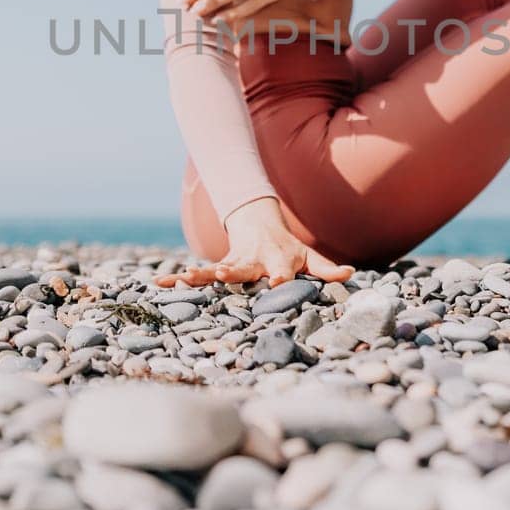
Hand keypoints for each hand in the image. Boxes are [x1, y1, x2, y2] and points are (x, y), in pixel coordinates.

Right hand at [152, 196, 354, 288]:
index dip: (280, 278)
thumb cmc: (288, 250)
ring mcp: (232, 263)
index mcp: (278, 261)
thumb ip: (327, 269)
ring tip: (182, 279)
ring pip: (214, 270)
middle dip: (232, 272)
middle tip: (222, 273)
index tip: (277, 284)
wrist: (260, 225)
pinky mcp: (217, 267)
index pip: (281, 270)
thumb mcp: (310, 257)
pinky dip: (178, 280)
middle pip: (243, 269)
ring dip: (199, 275)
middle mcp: (253, 262)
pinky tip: (159, 284)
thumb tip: (350, 274)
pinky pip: (196, 275)